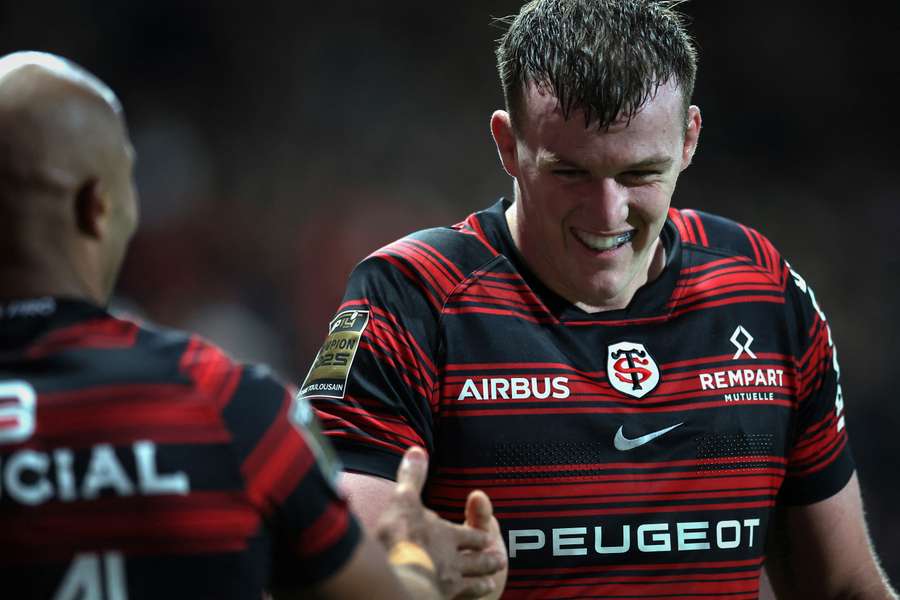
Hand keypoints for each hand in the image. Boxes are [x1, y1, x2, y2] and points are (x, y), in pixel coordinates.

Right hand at [375, 447, 506, 598]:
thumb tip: (417, 450)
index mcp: (448, 536)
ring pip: (471, 583)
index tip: (487, 537)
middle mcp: (453, 562)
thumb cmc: (403, 537)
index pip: (469, 535)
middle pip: (476, 561)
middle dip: (486, 559)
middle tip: (501, 560)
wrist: (403, 579)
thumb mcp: (405, 500)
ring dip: (481, 581)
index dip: (478, 535)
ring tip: (490, 583)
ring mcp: (449, 585)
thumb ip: (413, 477)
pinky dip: (468, 598)